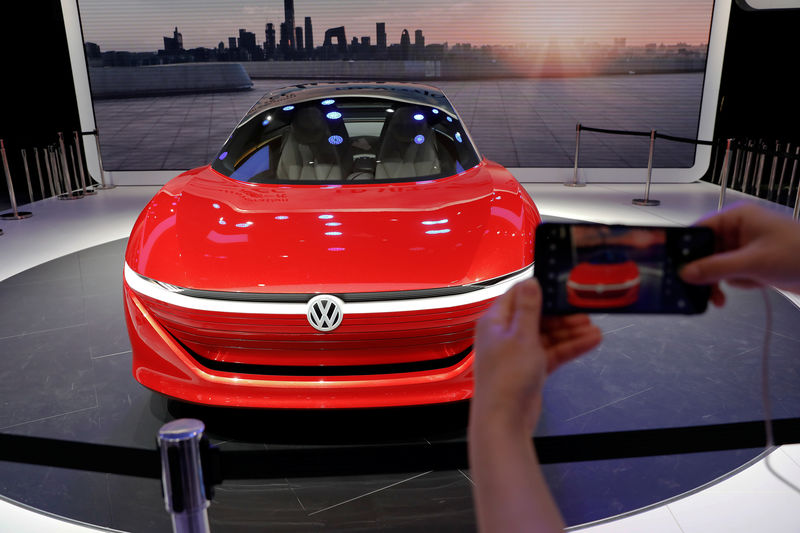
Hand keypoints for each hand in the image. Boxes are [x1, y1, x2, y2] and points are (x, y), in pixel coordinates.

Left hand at [471, 278, 601, 432]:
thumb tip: (530, 282)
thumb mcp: (522, 336)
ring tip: (594, 329)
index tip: (561, 287)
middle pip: (536, 316)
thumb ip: (528, 308)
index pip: (517, 295)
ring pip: (547, 335)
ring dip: (570, 332)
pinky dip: (569, 348)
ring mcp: (517, 353)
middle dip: (561, 314)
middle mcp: (504, 335)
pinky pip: (552, 352)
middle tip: (584, 311)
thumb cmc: (506, 379)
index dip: (540, 290)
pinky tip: (590, 342)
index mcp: (494, 322)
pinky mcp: (530, 369)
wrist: (505, 420)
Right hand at [680, 204, 799, 304]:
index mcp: (736, 218)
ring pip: (714, 265)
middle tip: (697, 288)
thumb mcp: (753, 263)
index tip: (674, 267)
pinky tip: (740, 290)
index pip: (699, 230)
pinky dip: (731, 284)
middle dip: (703, 271)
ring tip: (719, 296)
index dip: (685, 249)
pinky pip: (728, 273)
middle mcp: (737, 230)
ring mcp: (744, 247)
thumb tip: (686, 273)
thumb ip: (716, 268)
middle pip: (704, 250)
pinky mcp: (751, 262)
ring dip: (717, 281)